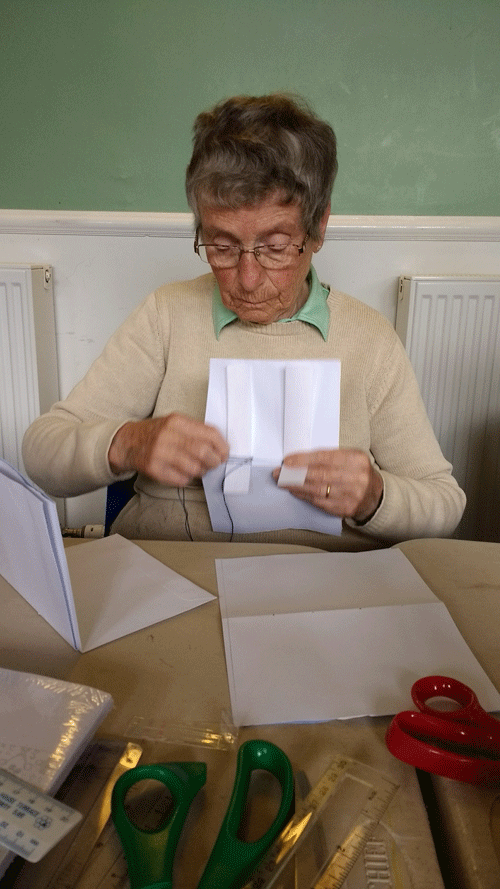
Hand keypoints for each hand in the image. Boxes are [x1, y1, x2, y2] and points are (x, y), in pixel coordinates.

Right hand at [108, 413, 228, 485]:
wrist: (127, 442)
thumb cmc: (156, 434)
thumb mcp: (175, 424)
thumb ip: (196, 432)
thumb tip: (220, 447)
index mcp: (177, 421)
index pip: (209, 433)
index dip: (222, 446)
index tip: (224, 453)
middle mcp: (168, 435)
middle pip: (203, 452)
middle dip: (214, 461)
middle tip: (214, 463)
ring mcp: (159, 453)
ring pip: (194, 468)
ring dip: (201, 471)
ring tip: (198, 468)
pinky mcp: (154, 469)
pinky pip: (181, 479)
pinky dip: (187, 478)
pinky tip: (182, 472)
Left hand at [273, 448, 383, 521]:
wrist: (375, 496)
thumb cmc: (356, 473)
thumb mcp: (350, 459)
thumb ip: (329, 457)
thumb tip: (299, 460)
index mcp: (357, 459)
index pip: (326, 458)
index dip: (304, 460)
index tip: (287, 461)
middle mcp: (356, 477)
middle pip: (320, 474)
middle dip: (296, 473)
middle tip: (279, 473)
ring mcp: (352, 494)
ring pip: (318, 490)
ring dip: (297, 486)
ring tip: (283, 482)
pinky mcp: (346, 508)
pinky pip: (320, 502)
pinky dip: (305, 496)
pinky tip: (296, 491)